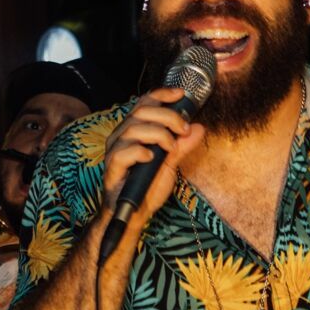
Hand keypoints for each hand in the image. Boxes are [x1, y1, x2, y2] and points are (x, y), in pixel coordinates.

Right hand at [101, 86, 207, 222]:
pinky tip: (152, 158)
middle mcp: (121, 137)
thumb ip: (182, 146)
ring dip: (159, 134)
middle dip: (167, 117)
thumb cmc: (148, 187)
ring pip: (134, 128)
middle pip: (141, 112)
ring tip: (171, 148)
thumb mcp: (171, 164)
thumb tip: (198, 128)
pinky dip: (141, 151)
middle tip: (183, 130)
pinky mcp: (112, 167)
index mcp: (134, 131)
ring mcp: (115, 151)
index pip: (145, 103)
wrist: (135, 214)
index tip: (181, 94)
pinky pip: (123, 152)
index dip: (161, 95)